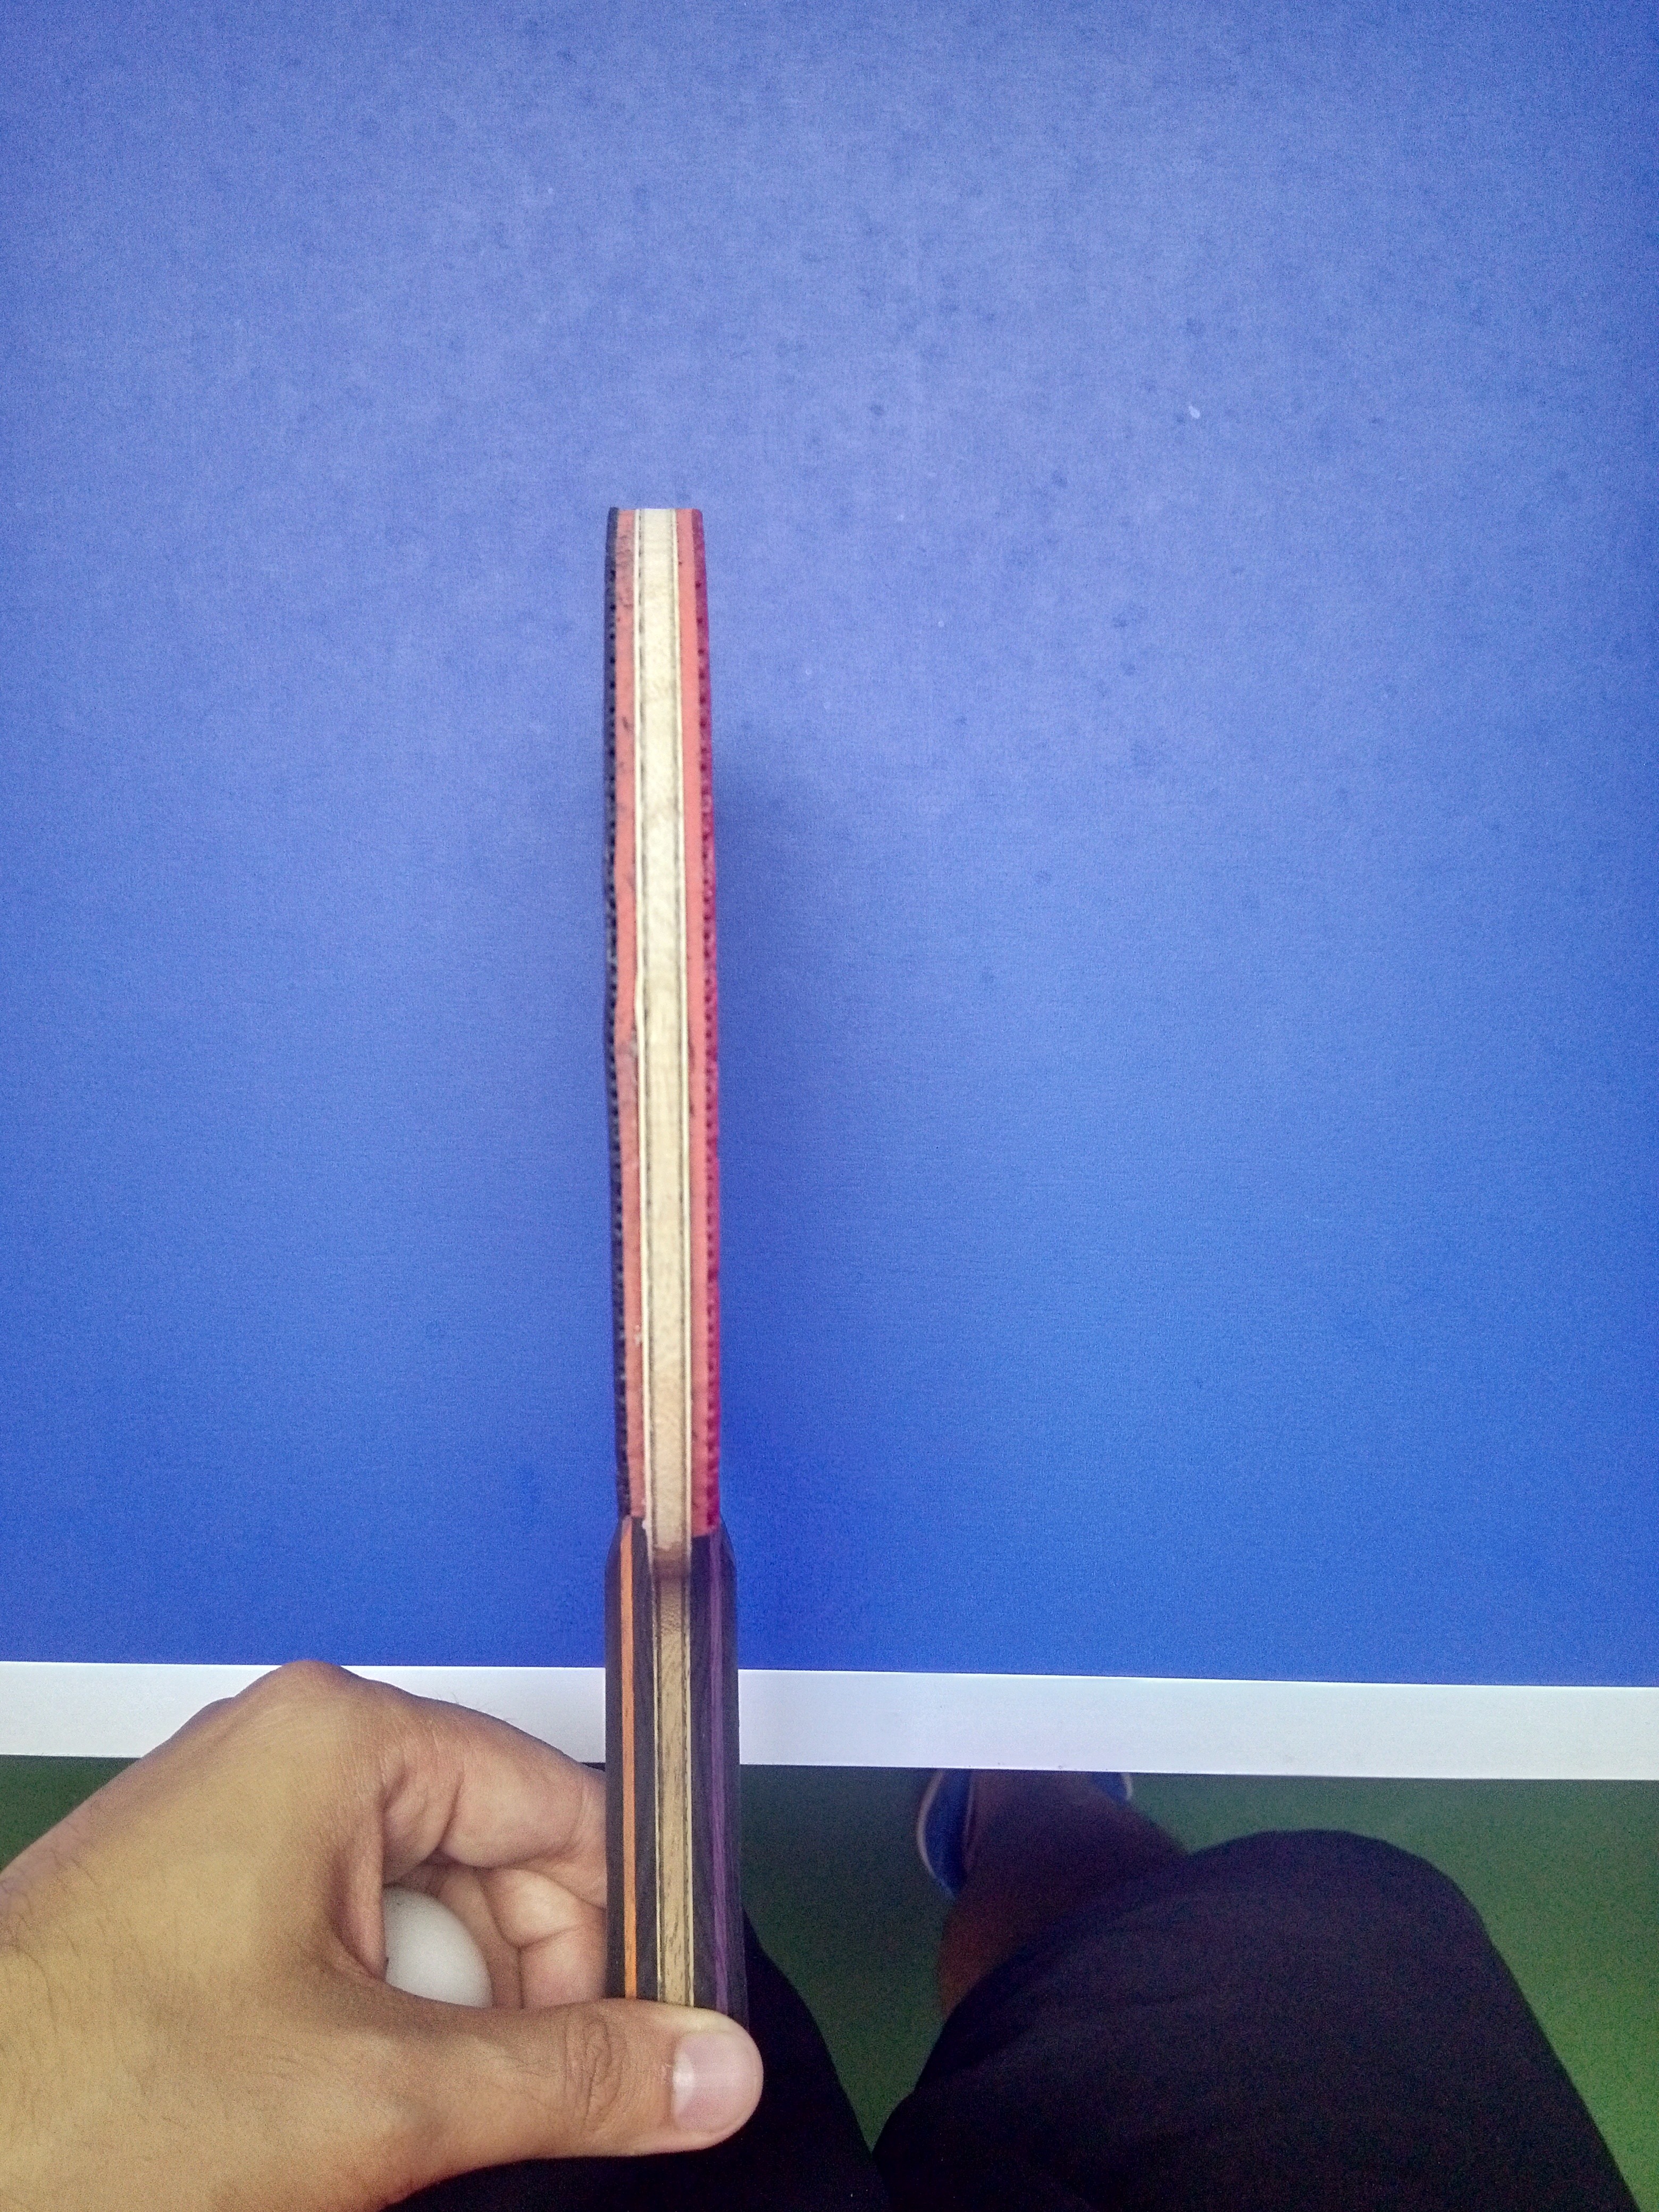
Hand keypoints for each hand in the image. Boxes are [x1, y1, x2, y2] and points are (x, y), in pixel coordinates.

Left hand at [0, 1662, 761, 2208]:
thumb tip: (710, 2067)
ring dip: (437, 2028)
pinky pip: (339, 1944)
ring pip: (416, 1917)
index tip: (656, 2037)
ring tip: (393, 2128)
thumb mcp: (378, 2100)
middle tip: (508, 2113)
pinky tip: (336, 2117)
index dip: (618, 1930)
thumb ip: (570, 2077)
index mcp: (341, 1741)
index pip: (560, 1807)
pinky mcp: (197, 1902)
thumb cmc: (85, 2103)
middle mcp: (288, 1753)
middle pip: (491, 1863)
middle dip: (516, 1995)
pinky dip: (367, 2031)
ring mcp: (233, 1825)